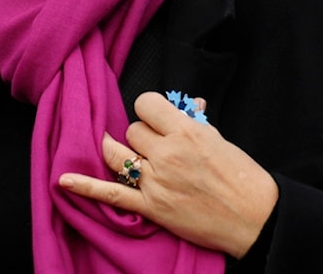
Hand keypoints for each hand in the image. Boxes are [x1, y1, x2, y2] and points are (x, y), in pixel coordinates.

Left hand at [59, 91, 277, 258]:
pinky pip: (112, 193)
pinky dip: (86, 187)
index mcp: (186, 132)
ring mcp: (156, 180)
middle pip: (132, 130)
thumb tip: (187, 104)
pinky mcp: (151, 206)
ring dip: (120, 151)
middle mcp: (167, 154)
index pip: (146, 104)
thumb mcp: (220, 140)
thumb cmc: (243, 179)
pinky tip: (64, 180)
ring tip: (123, 152)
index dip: (150, 111)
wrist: (257, 220)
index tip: (157, 119)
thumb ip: (195, 121)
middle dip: (143, 138)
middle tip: (160, 149)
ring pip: (117, 153)